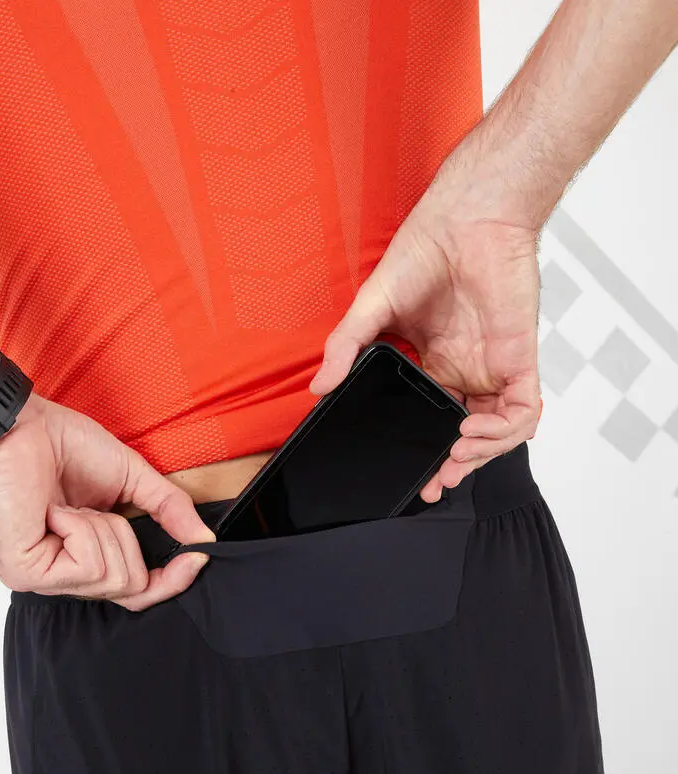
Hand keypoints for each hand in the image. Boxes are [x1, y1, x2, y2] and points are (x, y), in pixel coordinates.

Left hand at [0, 393, 214, 610]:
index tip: (198, 554)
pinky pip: (87, 566)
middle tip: (102, 510)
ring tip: (72, 506)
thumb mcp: (133, 477)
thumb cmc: (64, 445)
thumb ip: (169, 509)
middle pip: (133, 589)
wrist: (21, 425)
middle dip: (130, 540)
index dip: (173, 580)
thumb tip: (204, 539)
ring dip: (104, 528)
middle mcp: (63, 576)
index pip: (139, 594)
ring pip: (113, 577)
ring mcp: (42, 579)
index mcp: (87, 558)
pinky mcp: (25, 574)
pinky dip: (83, 528)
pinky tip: (57, 511)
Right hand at [309, 156, 542, 501]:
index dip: (425, 451)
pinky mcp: (517, 359)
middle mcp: (463, 370)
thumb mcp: (371, 308)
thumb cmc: (423, 253)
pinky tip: (473, 433)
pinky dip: (505, 433)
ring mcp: (492, 366)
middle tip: (434, 484)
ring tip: (452, 459)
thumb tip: (320, 387)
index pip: (430, 418)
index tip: (412, 477)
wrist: (466, 220)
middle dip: (453, 465)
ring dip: (480, 455)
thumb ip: (346, 348)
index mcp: (431, 363)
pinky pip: (523, 412)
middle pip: (464, 433)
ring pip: (498, 431)